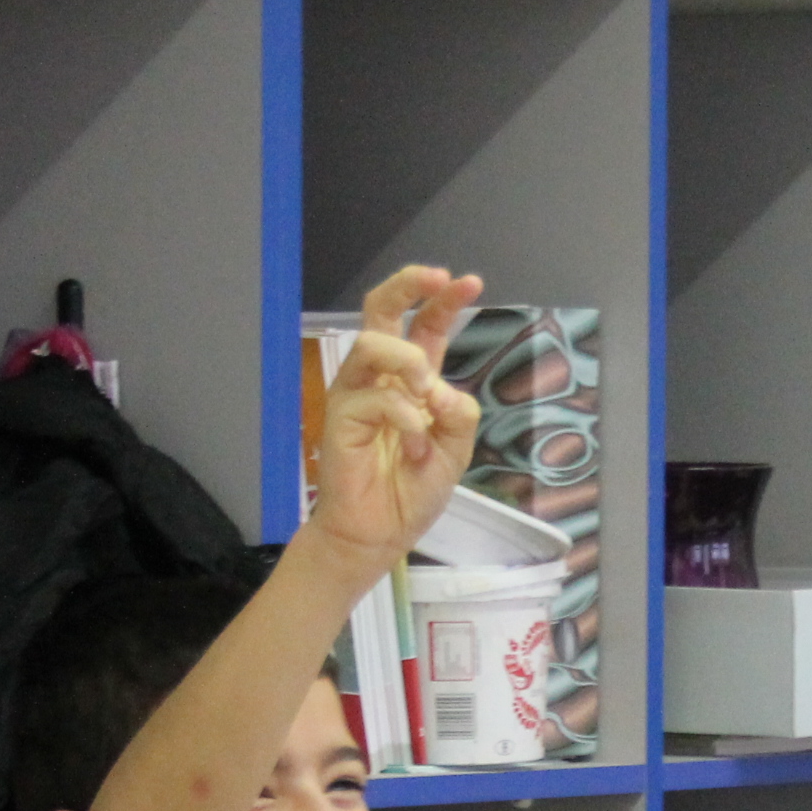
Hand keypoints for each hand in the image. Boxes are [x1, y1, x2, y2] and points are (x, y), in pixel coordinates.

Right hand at [314, 265, 485, 564]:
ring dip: (410, 361)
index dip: (444, 300)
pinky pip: (378, 398)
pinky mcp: (341, 415)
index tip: (470, 282)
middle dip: (409, 284)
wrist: (380, 532)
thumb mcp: (455, 450)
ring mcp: (356, 392)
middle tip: (439, 279)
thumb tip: (440, 388)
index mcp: (412, 379)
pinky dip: (407, 422)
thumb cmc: (413, 490)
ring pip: (374, 343)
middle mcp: (381, 376)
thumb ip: (458, 413)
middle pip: (381, 309)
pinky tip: (414, 450)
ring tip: (427, 397)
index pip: (425, 325)